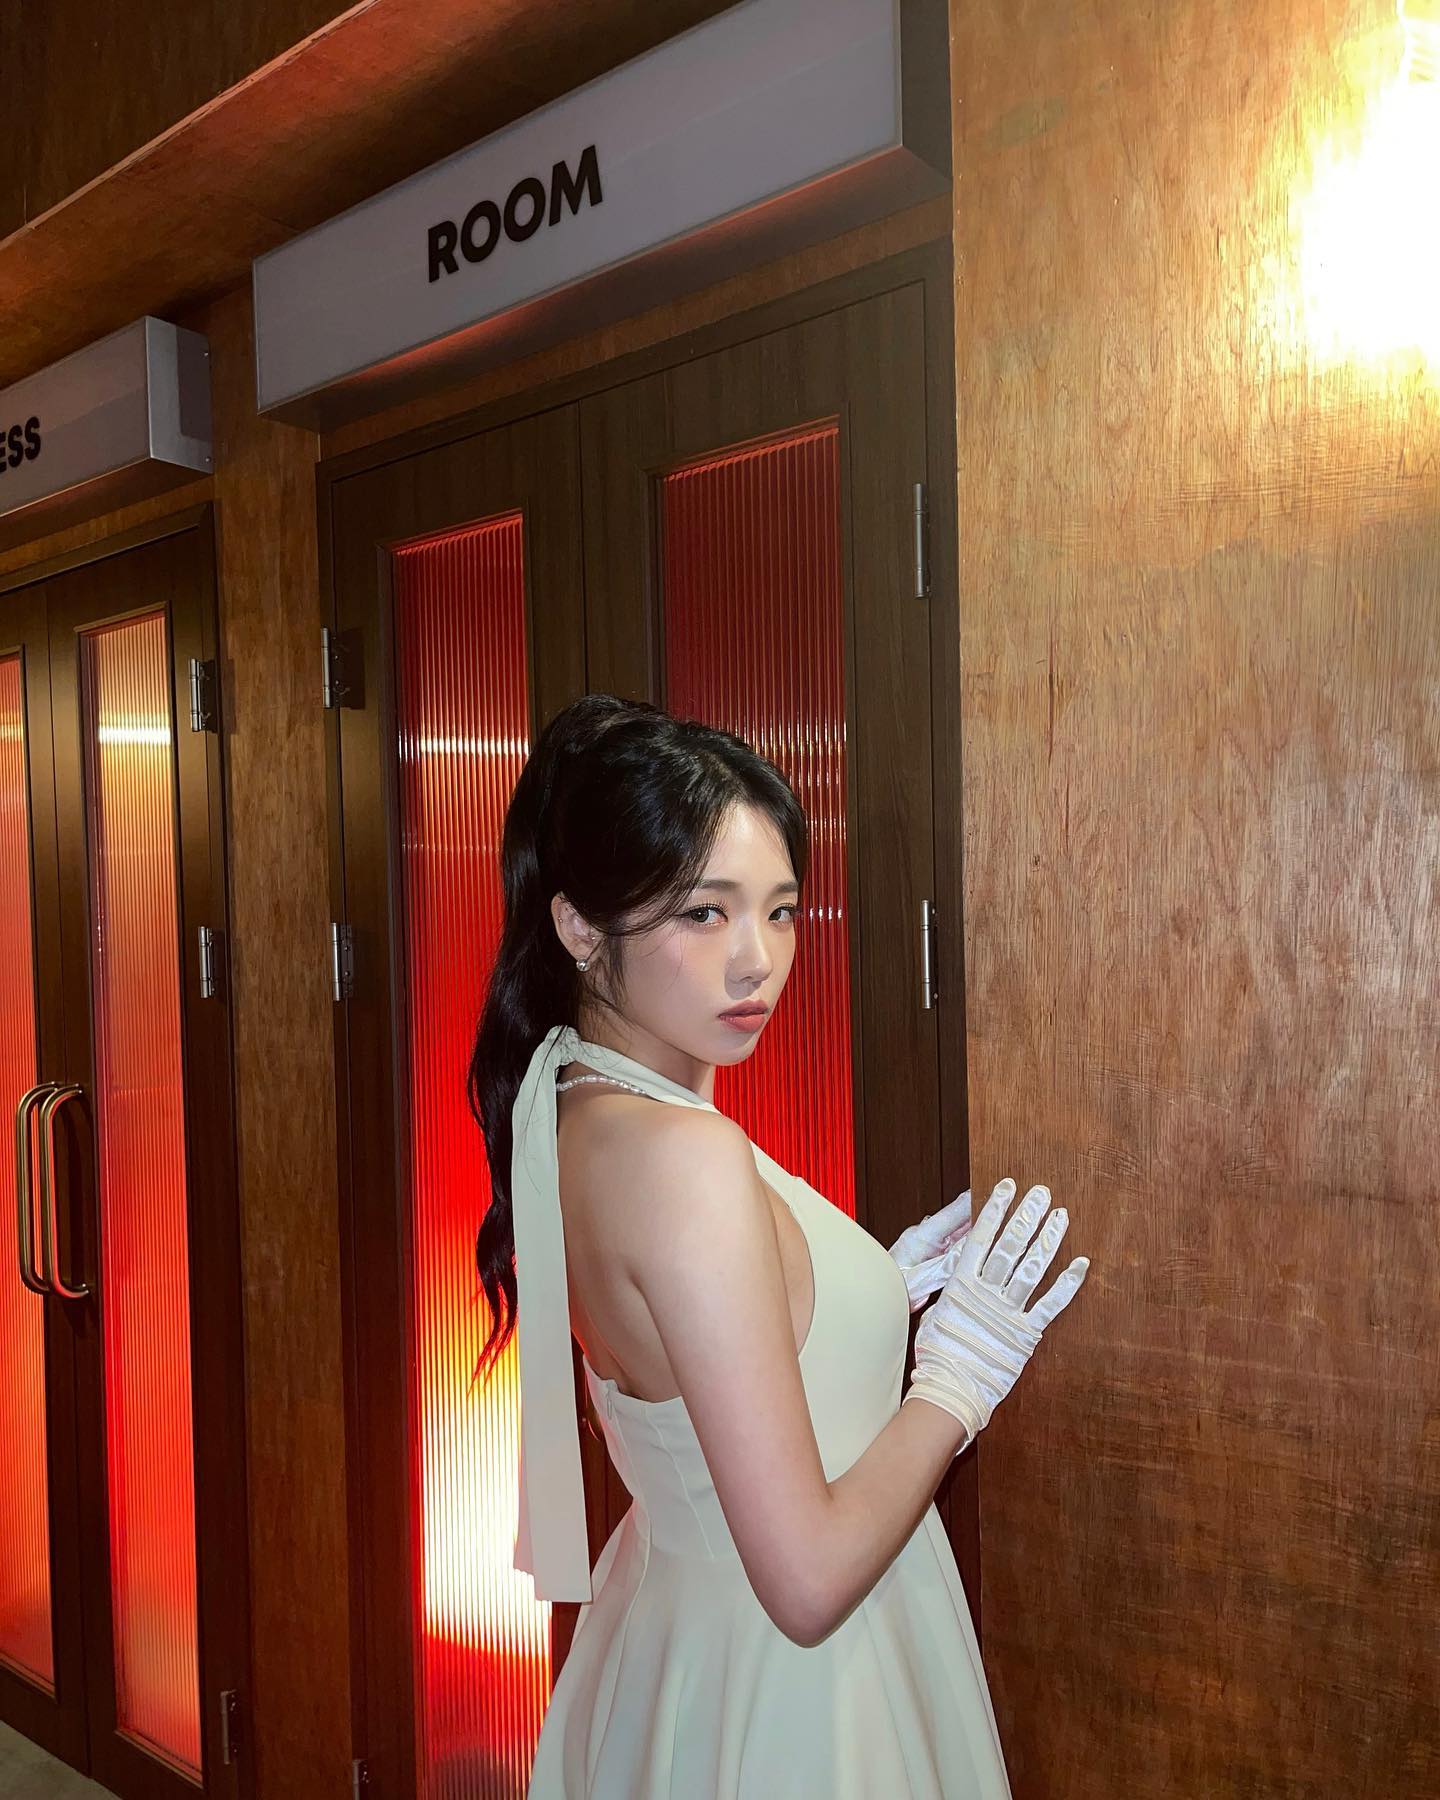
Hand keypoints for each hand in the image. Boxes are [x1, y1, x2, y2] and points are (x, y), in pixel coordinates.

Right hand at [901, 1177, 1088, 1450]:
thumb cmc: (938, 1353)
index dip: (996, 1210)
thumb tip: (957, 1268)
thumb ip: (951, 1288)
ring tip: (1060, 1215)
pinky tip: (1081, 1263)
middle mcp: (986, 1293)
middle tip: (1041, 1192)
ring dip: (1048, 1240)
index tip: (1008, 1186)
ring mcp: (1007, 1313)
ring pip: (1031, 1268)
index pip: (981, 1237)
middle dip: (1026, 1215)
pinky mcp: (1026, 1334)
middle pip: (1009, 1246)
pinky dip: (1068, 1284)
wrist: (952, 1389)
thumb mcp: (936, 1312)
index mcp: (961, 1284)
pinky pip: (1051, 1304)